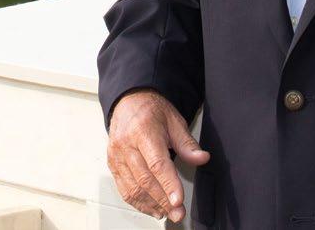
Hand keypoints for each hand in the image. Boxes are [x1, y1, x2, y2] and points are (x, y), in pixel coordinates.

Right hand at [106, 88, 210, 222]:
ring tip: (167, 212)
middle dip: (163, 200)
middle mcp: (126, 144)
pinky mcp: (112, 164)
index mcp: (143, 131)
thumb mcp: (174, 120)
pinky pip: (124, 189)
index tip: (179, 200)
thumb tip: (201, 158)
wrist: (128, 102)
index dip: (168, 184)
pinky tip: (152, 208)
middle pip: (144, 179)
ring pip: (133, 188)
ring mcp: (117, 156)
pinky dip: (138, 202)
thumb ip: (187, 143)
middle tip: (178, 212)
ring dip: (151, 205)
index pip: (157, 163)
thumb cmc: (150, 111)